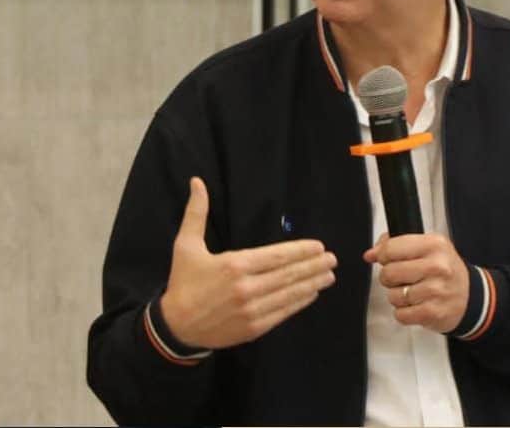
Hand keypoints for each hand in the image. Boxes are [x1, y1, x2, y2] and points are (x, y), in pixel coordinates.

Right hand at [159, 177, 337, 349]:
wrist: (177, 326)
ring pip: (289, 294)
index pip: (277, 257)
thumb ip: (196, 213)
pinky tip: (311, 294)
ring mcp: (252, 309)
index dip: (301, 251)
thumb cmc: (184, 282)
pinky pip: (283, 312)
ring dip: (312, 284)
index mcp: (234, 265)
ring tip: (329, 275)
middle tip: (332, 259)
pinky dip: (299, 303)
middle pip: (288, 274)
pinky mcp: (254, 328)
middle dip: (313, 266)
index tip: (319, 246)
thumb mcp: (186, 245)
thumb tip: (197, 182)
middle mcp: (247, 287)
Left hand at [363, 232, 469, 333]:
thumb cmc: (445, 271)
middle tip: (400, 278)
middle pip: (389, 273)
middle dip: (389, 278)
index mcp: (434, 245)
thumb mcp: (428, 247)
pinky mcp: (432, 312)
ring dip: (397, 296)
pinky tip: (415, 305)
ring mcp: (436, 290)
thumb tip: (371, 254)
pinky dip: (404, 312)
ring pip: (393, 295)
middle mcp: (437, 266)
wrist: (471, 297)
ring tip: (412, 292)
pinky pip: (401, 314)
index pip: (391, 248)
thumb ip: (397, 244)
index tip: (385, 259)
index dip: (382, 255)